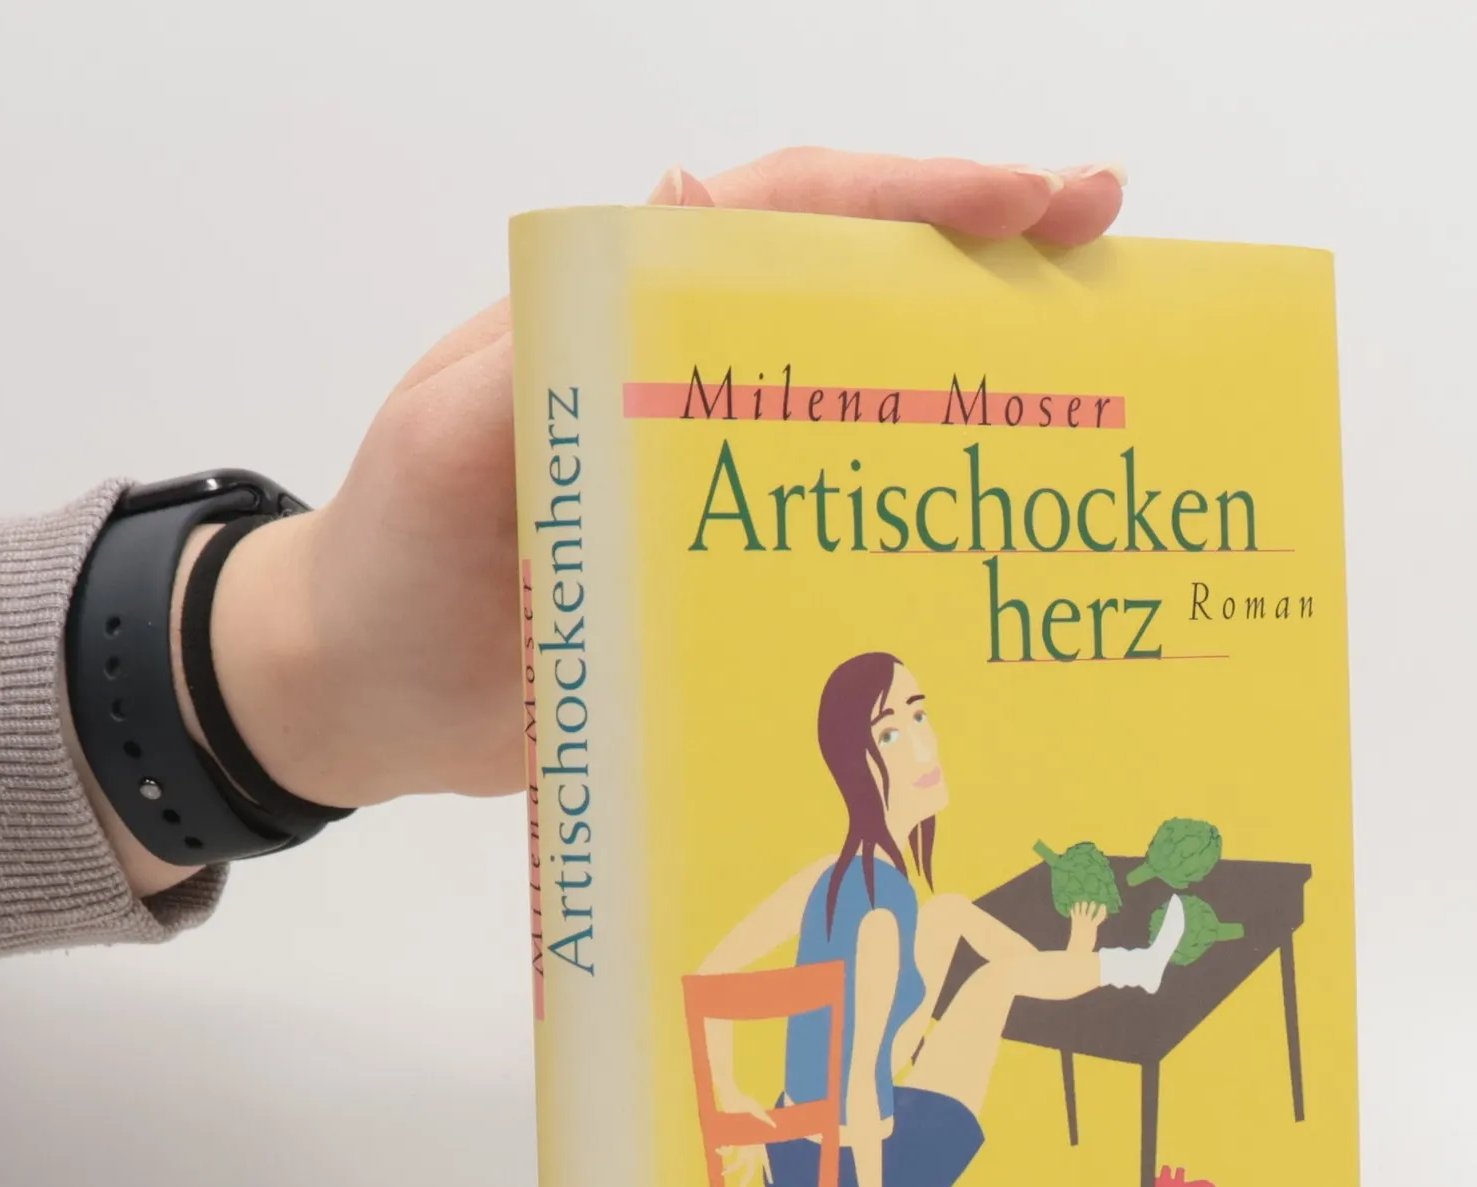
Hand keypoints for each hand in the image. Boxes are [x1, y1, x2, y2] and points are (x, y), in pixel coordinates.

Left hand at [199, 151, 1127, 816]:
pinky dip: (926, 527)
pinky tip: (1003, 547)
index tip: (1036, 198)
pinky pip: (848, 533)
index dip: (916, 196)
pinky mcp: (736, 578)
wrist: (362, 700)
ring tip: (1101, 387)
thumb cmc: (391, 560)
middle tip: (1114, 255)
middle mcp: (699, 388)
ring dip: (980, 389)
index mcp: (633, 322)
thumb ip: (555, 340)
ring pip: (872, 410)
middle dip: (989, 263)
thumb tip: (684, 197)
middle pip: (861, 295)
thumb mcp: (449, 441)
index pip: (790, 216)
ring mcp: (728, 485)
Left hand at [715, 1083, 774, 1186]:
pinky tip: (718, 1149)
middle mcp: (749, 1144)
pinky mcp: (730, 1139)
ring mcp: (739, 1143)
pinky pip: (726, 1150)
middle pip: (749, 1166)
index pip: (764, 1159)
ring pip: (736, 1161)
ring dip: (731, 1168)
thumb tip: (774, 1127)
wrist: (730, 1097)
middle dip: (746, 1177)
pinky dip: (722, 1151)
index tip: (770, 1181)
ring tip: (723, 1173)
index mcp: (758, 1140)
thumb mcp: (756, 1110)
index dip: (767, 1170)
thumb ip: (765, 1119)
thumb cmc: (745, 1102)